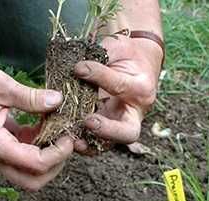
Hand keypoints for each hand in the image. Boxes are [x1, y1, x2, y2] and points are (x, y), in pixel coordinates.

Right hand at [0, 59, 73, 190]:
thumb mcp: (0, 85)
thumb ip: (31, 98)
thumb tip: (58, 101)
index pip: (35, 164)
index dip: (58, 154)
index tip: (68, 136)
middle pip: (31, 180)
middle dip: (54, 166)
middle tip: (65, 142)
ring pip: (26, 170)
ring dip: (45, 156)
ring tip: (57, 130)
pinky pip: (20, 154)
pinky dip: (35, 144)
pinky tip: (42, 123)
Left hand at [74, 35, 162, 150]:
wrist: (135, 63)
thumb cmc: (126, 54)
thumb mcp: (118, 48)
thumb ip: (102, 55)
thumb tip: (78, 68)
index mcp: (141, 88)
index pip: (119, 86)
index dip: (98, 76)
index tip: (78, 68)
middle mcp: (135, 112)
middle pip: (128, 132)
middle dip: (107, 130)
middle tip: (87, 121)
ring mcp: (121, 125)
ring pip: (110, 144)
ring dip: (90, 143)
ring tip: (73, 139)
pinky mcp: (108, 130)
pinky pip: (96, 144)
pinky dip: (83, 144)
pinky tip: (67, 139)